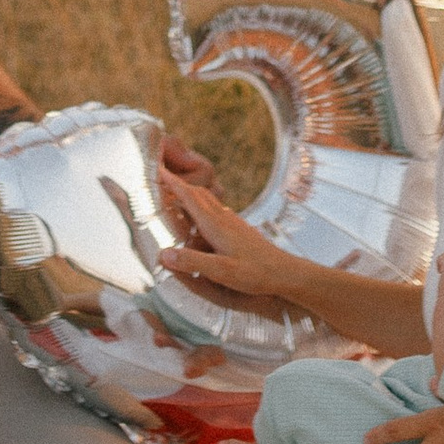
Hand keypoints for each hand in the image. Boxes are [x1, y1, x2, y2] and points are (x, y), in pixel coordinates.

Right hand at [153, 166, 308, 308]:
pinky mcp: (239, 230)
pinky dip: (202, 208)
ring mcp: (233, 222)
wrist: (285, 273)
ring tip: (176, 199)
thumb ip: (192, 263)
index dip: (173, 183)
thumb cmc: (256, 273)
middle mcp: (223, 218)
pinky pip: (215, 211)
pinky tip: (202, 221)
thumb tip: (164, 254)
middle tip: (161, 181)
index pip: (189, 197)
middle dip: (178, 185)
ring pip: (207, 201)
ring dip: (190, 195)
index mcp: (215, 225)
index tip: (158, 170)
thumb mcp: (221, 271)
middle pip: (197, 194)